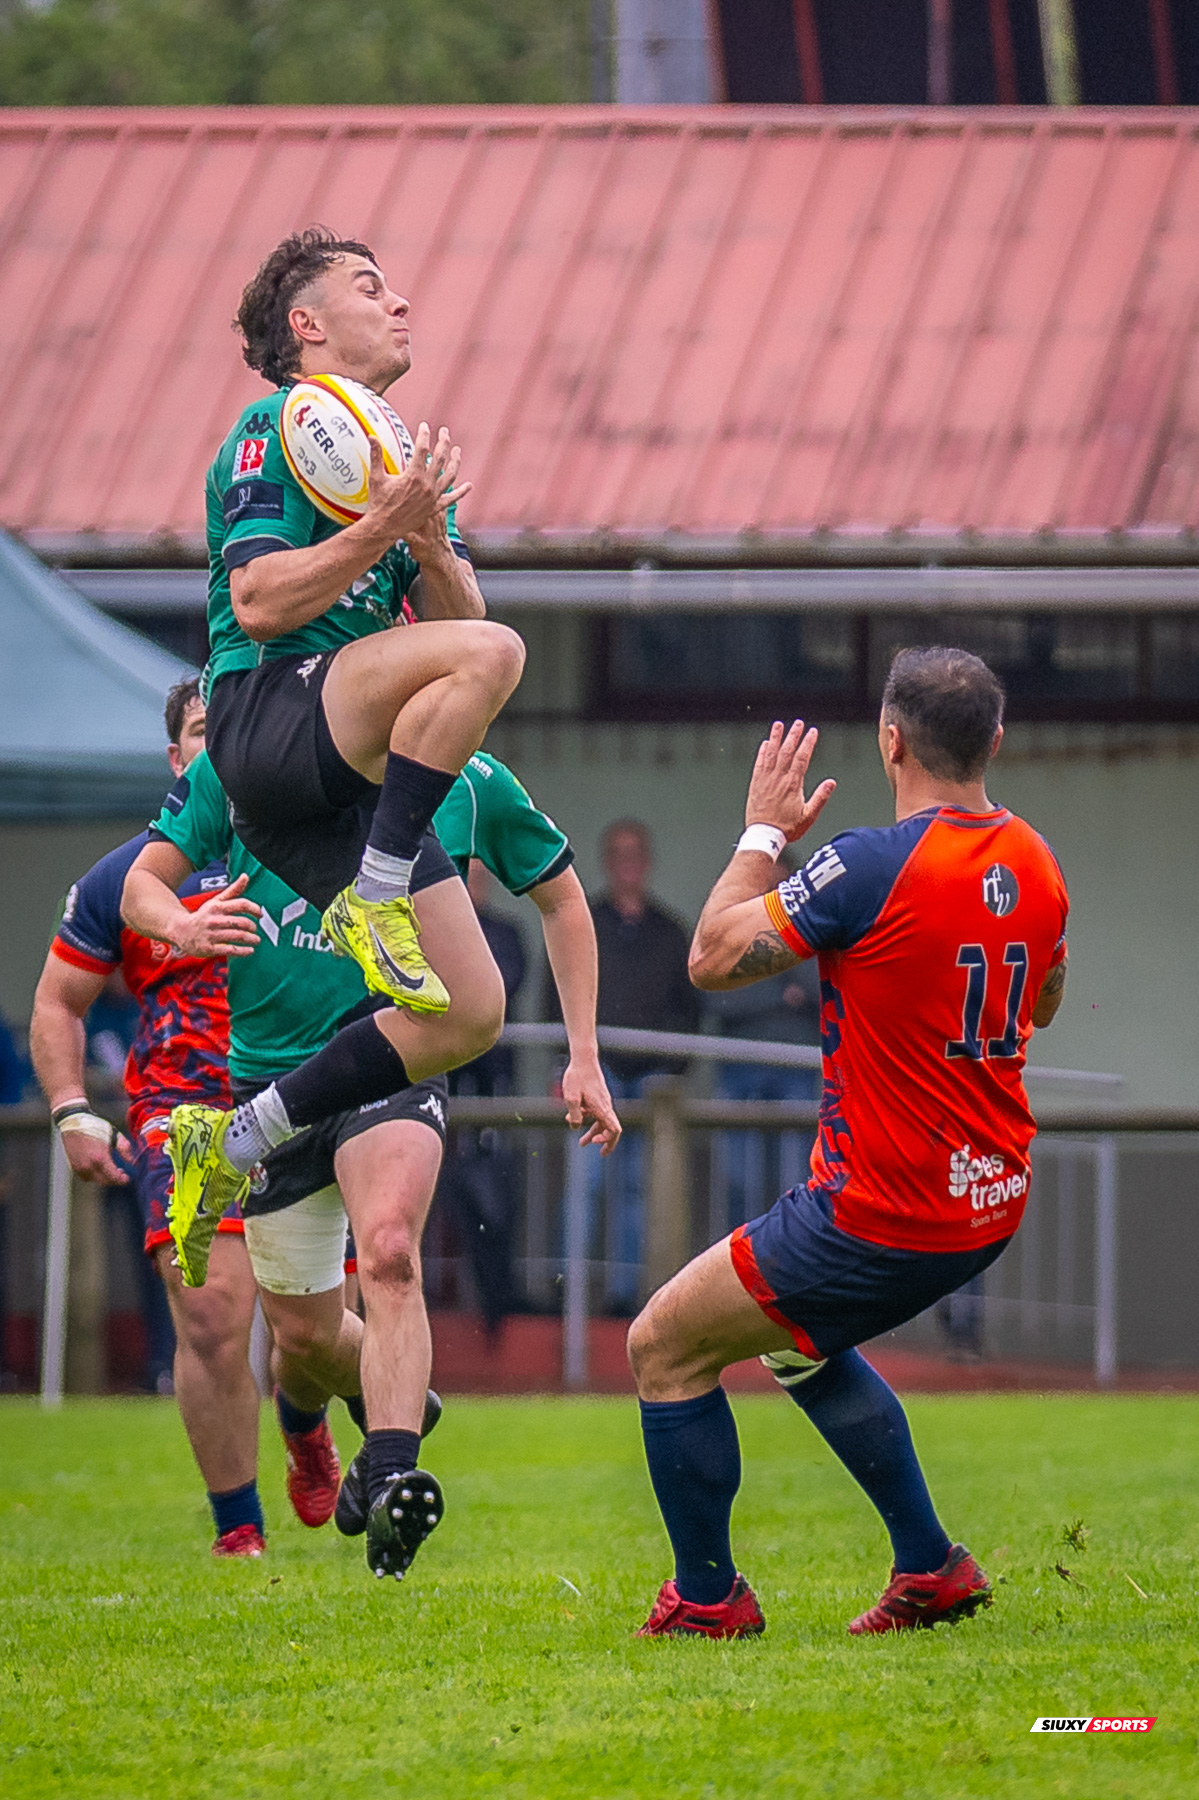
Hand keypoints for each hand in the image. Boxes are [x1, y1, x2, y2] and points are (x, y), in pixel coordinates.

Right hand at [62, 1123, 132, 1185]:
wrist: (72, 1122)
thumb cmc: (95, 1126)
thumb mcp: (114, 1134)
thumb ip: (125, 1148)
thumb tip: (131, 1161)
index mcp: (100, 1158)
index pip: (114, 1177)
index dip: (123, 1180)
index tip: (128, 1178)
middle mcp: (89, 1166)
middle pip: (105, 1181)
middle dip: (115, 1179)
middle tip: (121, 1173)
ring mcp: (79, 1167)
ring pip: (96, 1180)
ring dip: (105, 1178)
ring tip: (111, 1168)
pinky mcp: (73, 1167)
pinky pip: (86, 1177)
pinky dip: (94, 1175)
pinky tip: (98, 1167)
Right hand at [172, 874, 260, 957]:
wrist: (180, 929)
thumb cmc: (203, 915)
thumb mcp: (216, 901)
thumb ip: (233, 890)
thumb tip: (246, 876)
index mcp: (218, 907)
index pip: (241, 904)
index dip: (254, 909)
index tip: (260, 914)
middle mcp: (214, 920)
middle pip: (241, 922)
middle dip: (252, 927)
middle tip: (255, 930)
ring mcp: (211, 935)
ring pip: (237, 936)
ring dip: (251, 939)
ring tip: (256, 940)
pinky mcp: (208, 948)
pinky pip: (230, 950)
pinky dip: (243, 951)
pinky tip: (250, 950)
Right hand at [362, 424, 471, 547]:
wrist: (384, 528)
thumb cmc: (379, 503)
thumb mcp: (376, 477)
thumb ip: (376, 455)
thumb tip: (371, 436)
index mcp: (413, 475)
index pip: (422, 448)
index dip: (424, 435)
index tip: (424, 426)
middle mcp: (427, 485)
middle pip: (440, 458)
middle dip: (443, 441)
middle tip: (444, 431)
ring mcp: (433, 497)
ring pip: (450, 475)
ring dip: (455, 461)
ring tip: (457, 451)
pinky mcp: (435, 508)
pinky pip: (451, 499)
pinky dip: (461, 492)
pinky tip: (469, 486)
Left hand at [562, 1056, 621, 1156]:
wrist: (584, 1059)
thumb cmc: (577, 1077)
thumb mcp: (571, 1098)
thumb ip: (574, 1115)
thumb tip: (575, 1127)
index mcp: (601, 1108)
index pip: (614, 1130)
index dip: (608, 1140)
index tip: (595, 1143)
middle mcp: (605, 1106)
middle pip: (612, 1129)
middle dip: (607, 1142)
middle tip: (602, 1154)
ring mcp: (603, 1102)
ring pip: (603, 1122)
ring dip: (594, 1133)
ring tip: (582, 1143)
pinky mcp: (599, 1098)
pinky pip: (597, 1113)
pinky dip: (590, 1120)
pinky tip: (573, 1118)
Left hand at [745, 720, 835, 843]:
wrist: (763, 835)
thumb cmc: (787, 828)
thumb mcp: (809, 816)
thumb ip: (820, 797)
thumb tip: (832, 782)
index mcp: (793, 784)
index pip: (802, 758)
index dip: (808, 743)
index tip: (812, 732)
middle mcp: (778, 778)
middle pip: (787, 751)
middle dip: (793, 735)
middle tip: (798, 723)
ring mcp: (765, 780)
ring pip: (771, 754)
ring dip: (776, 738)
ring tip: (779, 725)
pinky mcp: (755, 784)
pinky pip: (759, 764)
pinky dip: (762, 752)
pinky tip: (766, 743)